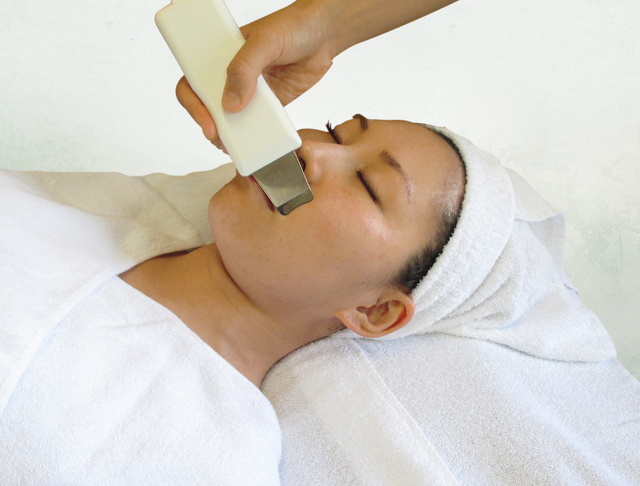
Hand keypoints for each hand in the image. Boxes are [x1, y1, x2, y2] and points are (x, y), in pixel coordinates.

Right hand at [176, 1, 335, 151]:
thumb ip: (245, 68)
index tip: (207, 120)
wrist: (324, 34)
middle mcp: (232, 75)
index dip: (194, 103)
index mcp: (221, 55)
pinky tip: (257, 144)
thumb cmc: (293, 25)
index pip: (195, 81)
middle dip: (210, 125)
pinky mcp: (269, 103)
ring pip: (232, 118)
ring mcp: (250, 91)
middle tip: (219, 139)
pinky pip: (258, 123)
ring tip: (235, 148)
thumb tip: (231, 103)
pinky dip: (255, 136)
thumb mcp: (265, 41)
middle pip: (209, 105)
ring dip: (230, 135)